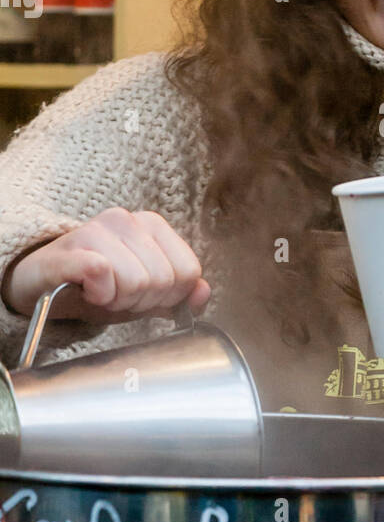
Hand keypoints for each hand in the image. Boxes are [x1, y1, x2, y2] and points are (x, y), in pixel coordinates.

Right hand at [1, 208, 210, 322]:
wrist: (41, 285)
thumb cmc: (94, 287)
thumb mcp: (144, 294)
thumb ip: (178, 295)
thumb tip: (204, 293)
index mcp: (152, 225)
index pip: (189, 272)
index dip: (169, 297)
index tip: (144, 297)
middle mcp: (126, 220)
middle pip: (163, 281)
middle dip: (142, 302)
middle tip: (117, 296)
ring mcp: (96, 230)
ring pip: (137, 282)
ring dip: (118, 301)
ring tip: (101, 294)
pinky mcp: (70, 249)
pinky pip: (102, 273)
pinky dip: (99, 294)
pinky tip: (89, 292)